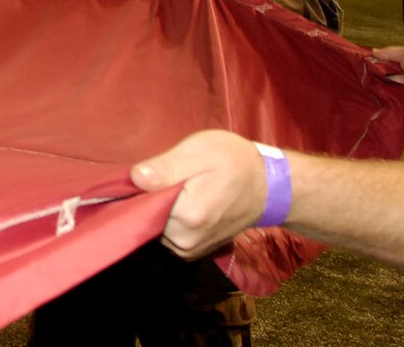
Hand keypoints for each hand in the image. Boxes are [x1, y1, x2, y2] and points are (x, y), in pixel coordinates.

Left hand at [130, 129, 267, 258]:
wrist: (267, 186)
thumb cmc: (233, 162)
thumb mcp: (198, 152)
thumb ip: (166, 167)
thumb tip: (135, 178)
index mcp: (186, 217)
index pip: (140, 204)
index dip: (141, 187)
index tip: (157, 173)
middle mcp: (186, 241)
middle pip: (147, 218)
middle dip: (152, 199)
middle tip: (174, 178)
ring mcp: (190, 250)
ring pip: (156, 227)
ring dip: (162, 210)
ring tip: (183, 189)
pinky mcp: (194, 251)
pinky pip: (168, 235)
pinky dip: (170, 220)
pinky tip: (186, 203)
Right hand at [372, 43, 403, 116]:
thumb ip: (390, 53)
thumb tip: (373, 52)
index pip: (391, 69)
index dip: (379, 68)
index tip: (366, 68)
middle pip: (391, 83)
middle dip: (381, 83)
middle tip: (367, 82)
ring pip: (393, 97)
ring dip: (387, 95)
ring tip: (376, 93)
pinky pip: (400, 110)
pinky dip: (394, 107)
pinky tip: (386, 103)